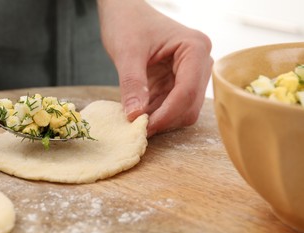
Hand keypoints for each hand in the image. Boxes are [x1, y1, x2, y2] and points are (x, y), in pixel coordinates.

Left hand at [97, 0, 212, 136]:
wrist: (125, 12)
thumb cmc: (128, 22)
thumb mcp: (127, 52)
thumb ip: (132, 84)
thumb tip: (134, 116)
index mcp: (194, 48)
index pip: (187, 91)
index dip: (167, 114)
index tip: (143, 127)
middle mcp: (200, 62)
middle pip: (190, 105)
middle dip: (165, 119)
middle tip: (138, 128)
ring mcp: (192, 74)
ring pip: (183, 110)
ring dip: (161, 119)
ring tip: (137, 120)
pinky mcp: (179, 81)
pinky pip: (172, 106)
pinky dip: (157, 114)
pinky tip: (140, 114)